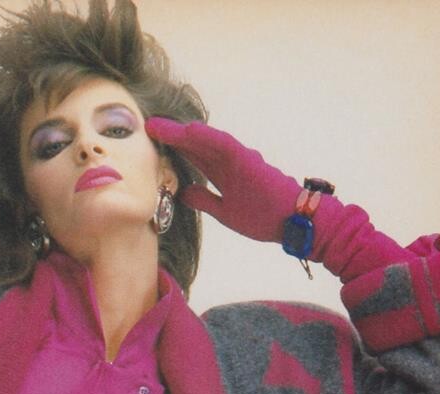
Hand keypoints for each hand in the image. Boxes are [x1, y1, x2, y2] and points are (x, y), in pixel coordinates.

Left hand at [146, 116, 413, 279]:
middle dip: (171, 136)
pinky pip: (224, 146)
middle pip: (195, 145)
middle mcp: (228, 162)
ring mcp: (238, 159)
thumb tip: (184, 193)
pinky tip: (188, 131)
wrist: (291, 221)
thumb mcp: (224, 212)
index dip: (173, 149)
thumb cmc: (263, 216)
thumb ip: (204, 200)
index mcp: (222, 174)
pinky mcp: (248, 161)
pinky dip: (206, 137)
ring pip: (206, 141)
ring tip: (160, 126)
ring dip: (182, 132)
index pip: (193, 158)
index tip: (151, 144)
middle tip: (148, 126)